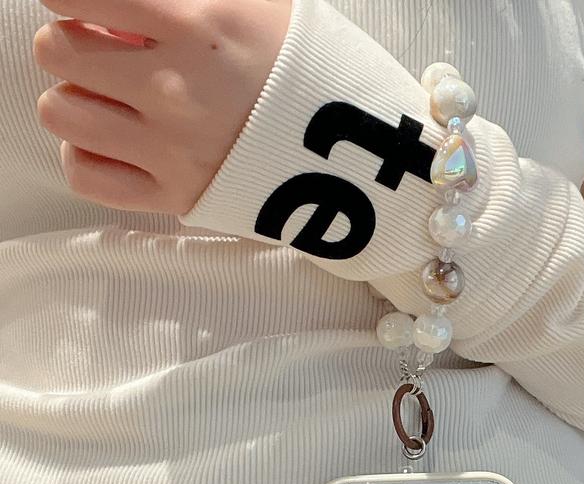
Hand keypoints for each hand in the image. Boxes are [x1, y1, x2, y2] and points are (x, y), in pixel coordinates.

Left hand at [32, 0, 292, 214]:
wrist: (360, 149)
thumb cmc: (305, 65)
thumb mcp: (250, 0)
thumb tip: (118, 4)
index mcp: (195, 25)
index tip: (92, 6)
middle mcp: (175, 88)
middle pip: (56, 51)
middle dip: (76, 43)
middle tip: (113, 53)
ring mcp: (173, 148)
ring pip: (60, 112)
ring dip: (79, 99)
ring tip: (117, 99)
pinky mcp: (178, 196)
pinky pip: (85, 175)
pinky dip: (88, 155)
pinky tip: (117, 141)